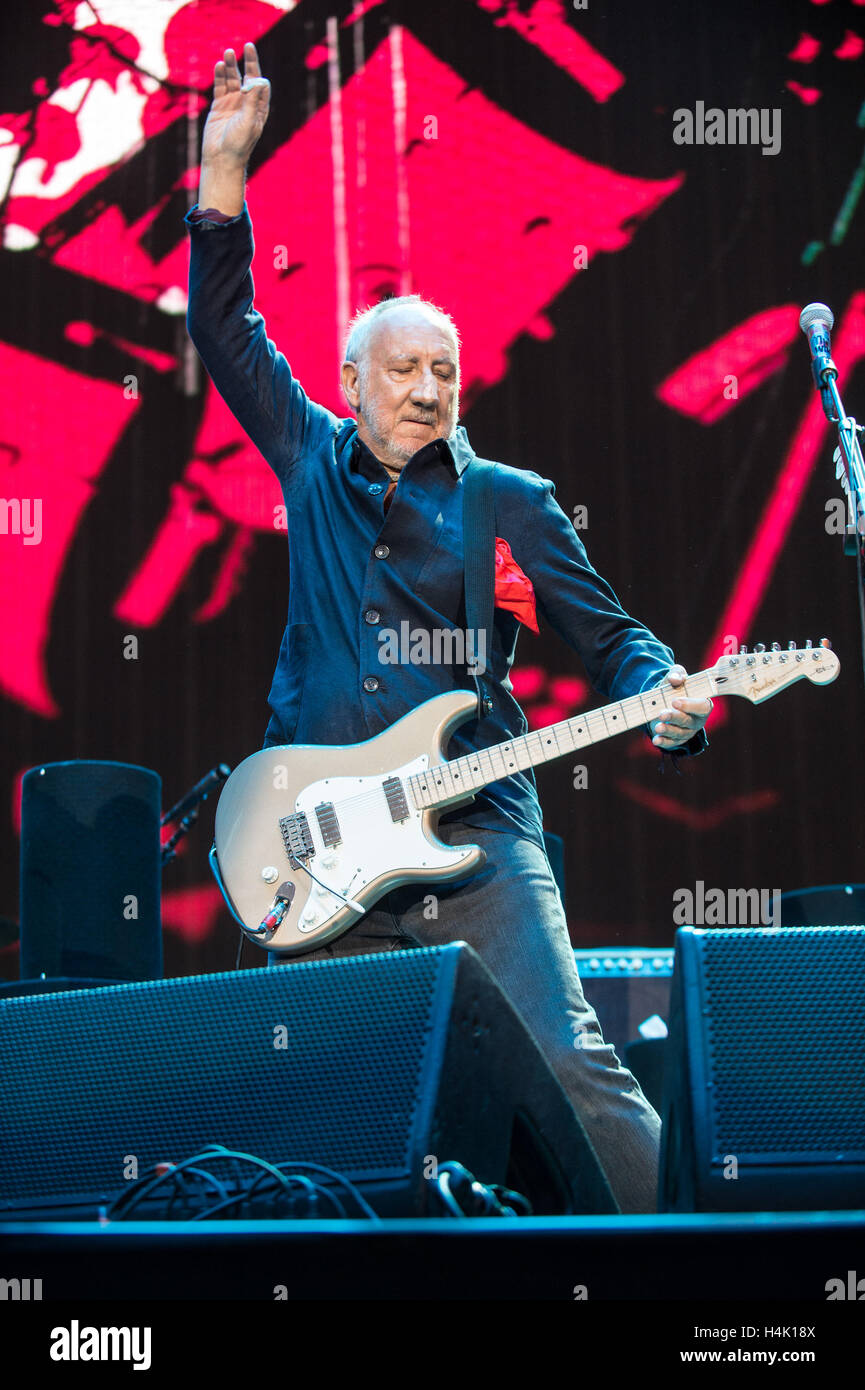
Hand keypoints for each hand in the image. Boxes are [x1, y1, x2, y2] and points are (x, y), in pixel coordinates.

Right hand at [201, 42, 270, 168]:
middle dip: (249, 63)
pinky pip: (220, 87)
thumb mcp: (249, 121)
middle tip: (248, 46)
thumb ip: (253, 101)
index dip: (256, 76)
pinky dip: (219, 76)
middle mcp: (247, 104)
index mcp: (259, 109)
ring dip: (231, 67)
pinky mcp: (219, 106)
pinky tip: (219, 66)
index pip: (261, 85)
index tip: (250, 75)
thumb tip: (258, 80)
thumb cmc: (239, 143)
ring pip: (232, 80)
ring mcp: (232, 104)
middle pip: (248, 78)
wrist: (221, 158)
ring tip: (227, 53)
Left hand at [650, 665, 711, 749]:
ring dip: (668, 730)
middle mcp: (697, 720)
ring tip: (658, 727)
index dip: (690, 705)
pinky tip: (656, 740)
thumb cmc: (675, 687)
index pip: (702, 707)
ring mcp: (687, 731)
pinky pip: (672, 743)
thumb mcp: (677, 675)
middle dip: (675, 717)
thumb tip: (675, 678)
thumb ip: (677, 673)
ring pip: (680, 733)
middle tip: (662, 714)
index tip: (675, 701)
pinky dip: (663, 742)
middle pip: (688, 721)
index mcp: (702, 704)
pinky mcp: (677, 739)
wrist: (663, 699)